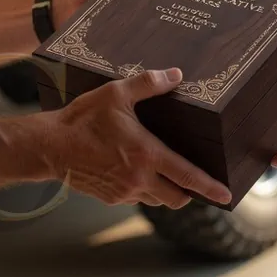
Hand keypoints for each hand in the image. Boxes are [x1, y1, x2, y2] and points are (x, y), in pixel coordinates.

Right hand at [49, 67, 231, 209]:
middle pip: (177, 198)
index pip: (188, 177)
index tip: (227, 196)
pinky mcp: (110, 198)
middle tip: (195, 181)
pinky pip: (136, 198)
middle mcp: (139, 179)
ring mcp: (124, 192)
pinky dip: (143, 189)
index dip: (210, 188)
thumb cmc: (83, 119)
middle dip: (190, 193)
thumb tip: (175, 74)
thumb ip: (149, 83)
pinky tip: (136, 170)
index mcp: (146, 155)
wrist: (49, 147)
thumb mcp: (116, 93)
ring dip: (166, 191)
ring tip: (165, 172)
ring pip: (157, 201)